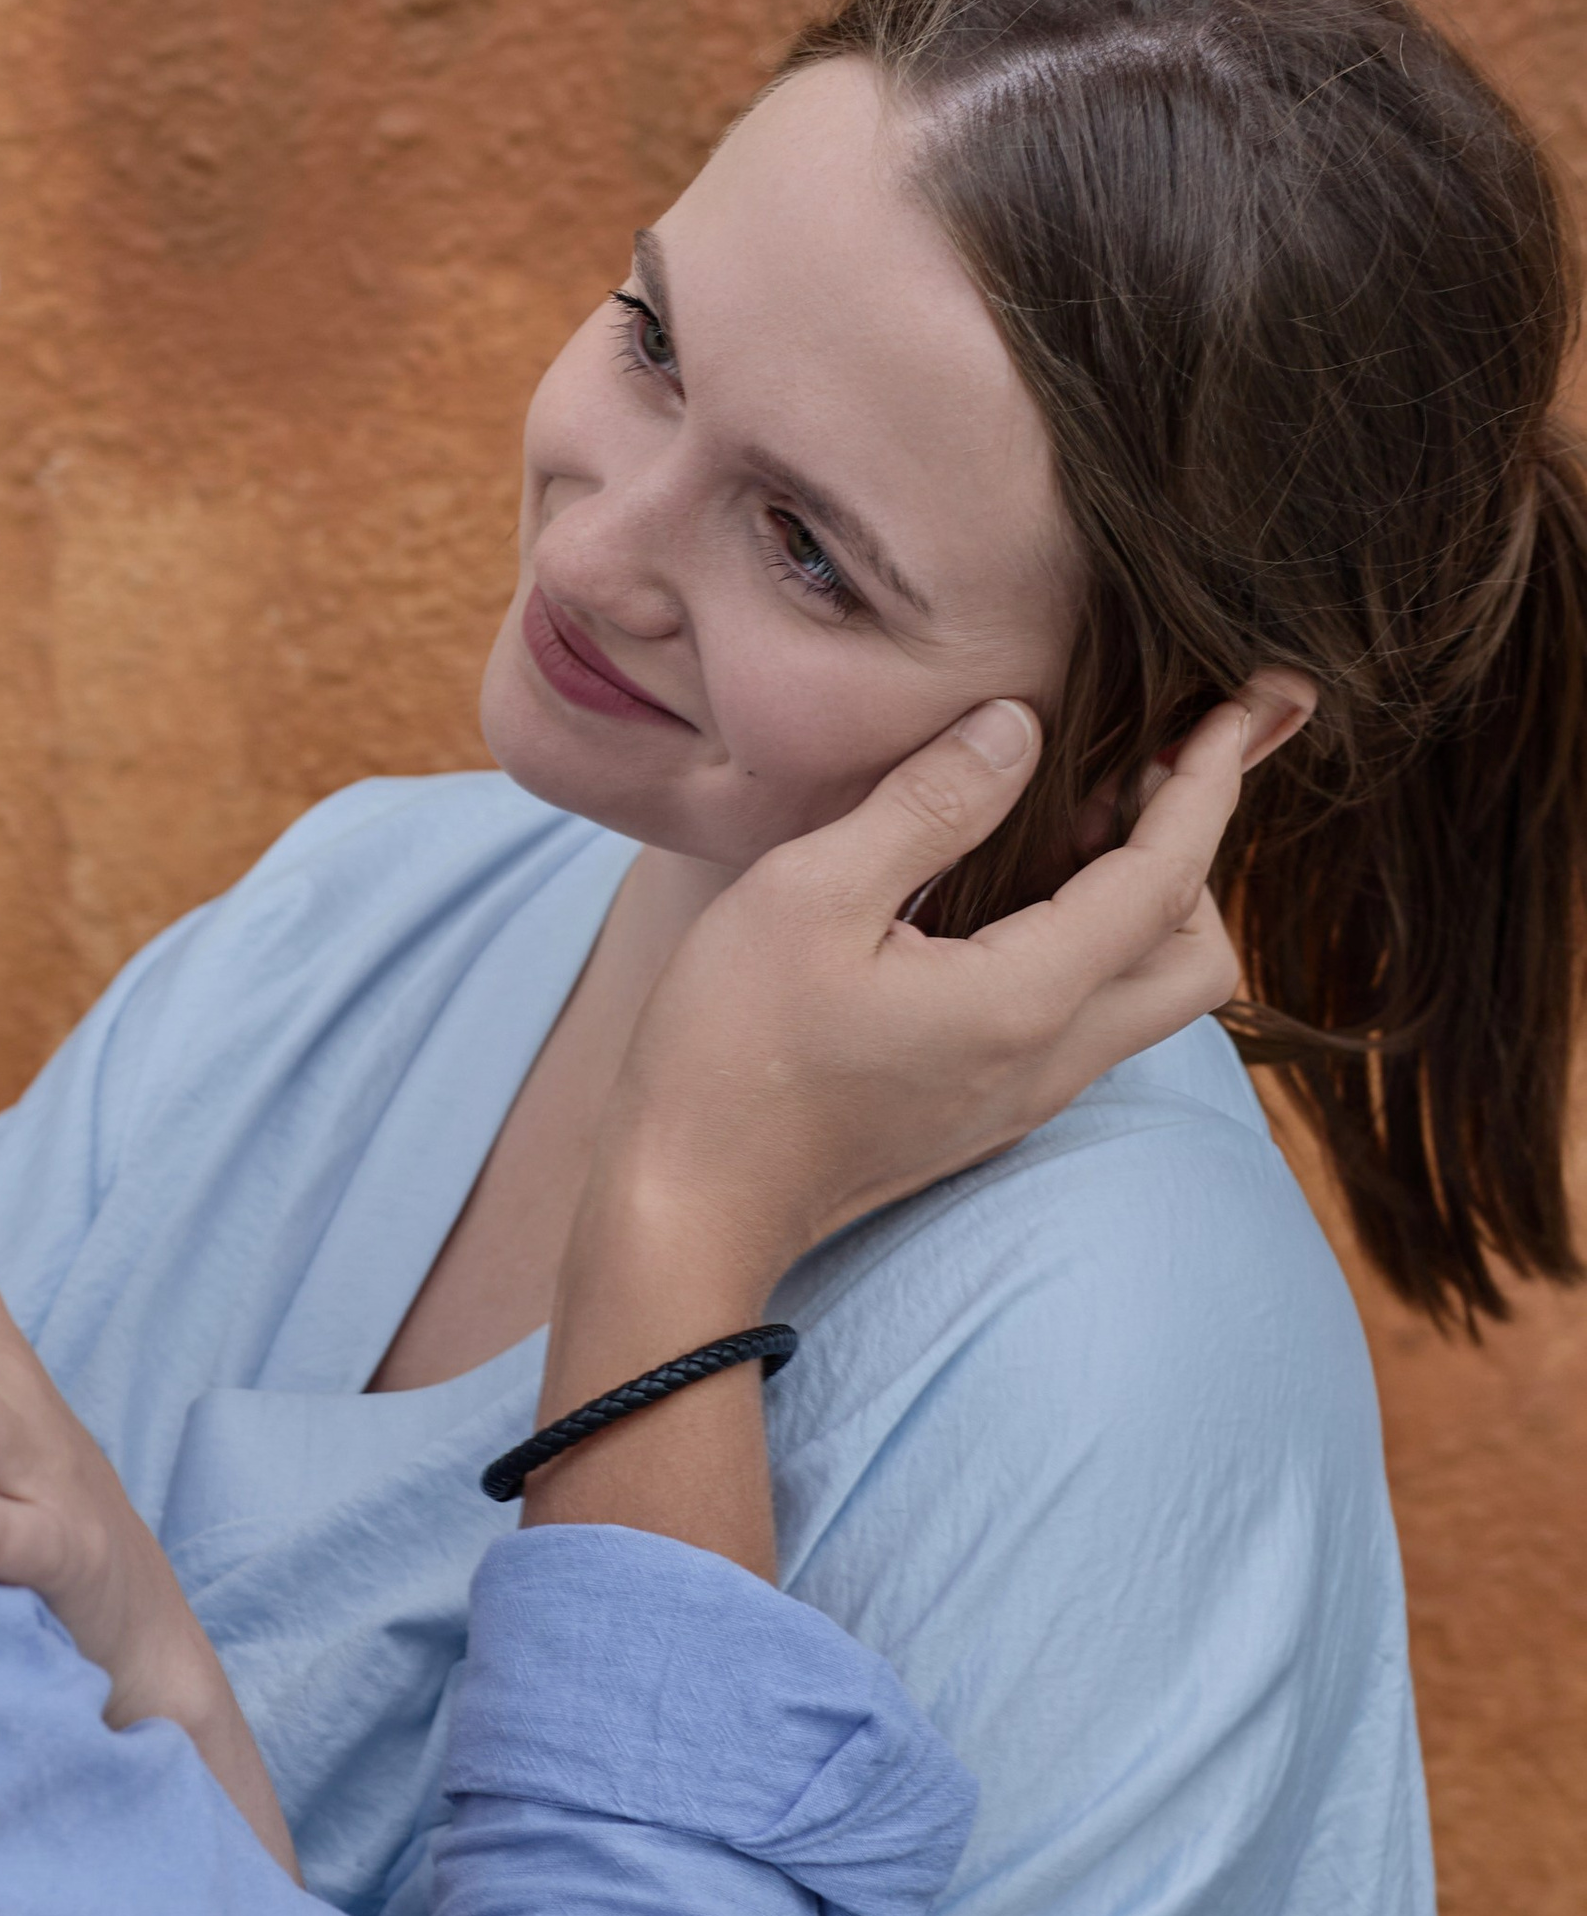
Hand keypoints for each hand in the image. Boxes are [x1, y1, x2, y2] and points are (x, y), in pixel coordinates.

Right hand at [528, 680, 1293, 1551]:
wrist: (688, 1205)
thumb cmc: (729, 1051)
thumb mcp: (810, 895)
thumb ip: (927, 806)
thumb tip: (1018, 728)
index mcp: (1026, 1000)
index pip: (1165, 879)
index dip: (1205, 785)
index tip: (1227, 711)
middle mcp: (1052, 1059)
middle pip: (1199, 959)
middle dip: (1191, 856)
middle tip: (1132, 776)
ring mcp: (1025, 1096)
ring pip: (1148, 996)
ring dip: (1142, 903)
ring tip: (1067, 821)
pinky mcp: (989, 1110)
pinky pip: (1088, 1019)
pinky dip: (1090, 944)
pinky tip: (1011, 894)